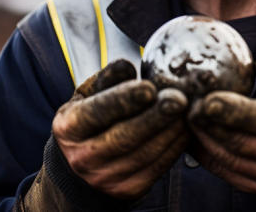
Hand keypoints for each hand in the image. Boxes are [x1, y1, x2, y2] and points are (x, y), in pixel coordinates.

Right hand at [52, 59, 188, 199]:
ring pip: (145, 153)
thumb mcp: (87, 95)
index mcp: (69, 128)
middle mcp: (84, 157)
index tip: (149, 88)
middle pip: (125, 136)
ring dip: (170, 131)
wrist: (81, 166)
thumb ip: (107, 79)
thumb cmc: (88, 119)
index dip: (124, 100)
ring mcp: (106, 177)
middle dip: (155, 116)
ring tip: (186, 110)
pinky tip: (183, 128)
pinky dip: (174, 146)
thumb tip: (127, 66)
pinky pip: (157, 167)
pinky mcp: (129, 189)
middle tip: (179, 99)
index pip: (97, 112)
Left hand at [188, 53, 255, 192]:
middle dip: (211, 124)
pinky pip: (223, 170)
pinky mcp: (255, 186)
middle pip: (241, 141)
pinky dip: (204, 154)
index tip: (208, 100)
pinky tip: (193, 136)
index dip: (234, 111)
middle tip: (190, 106)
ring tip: (188, 118)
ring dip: (204, 139)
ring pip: (229, 158)